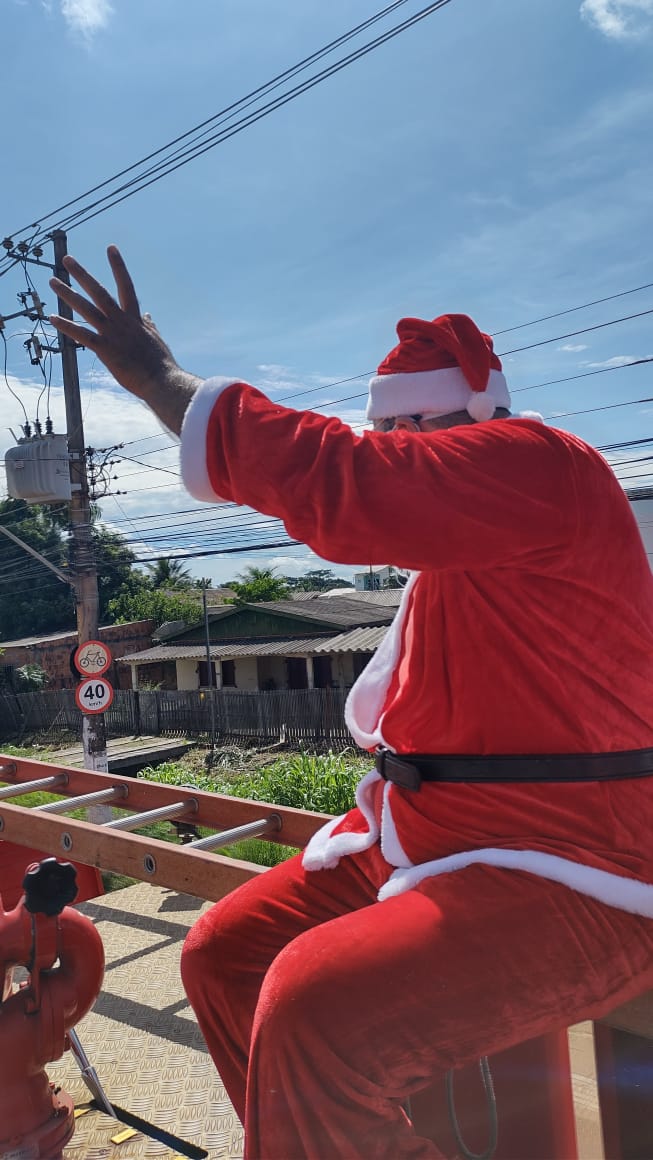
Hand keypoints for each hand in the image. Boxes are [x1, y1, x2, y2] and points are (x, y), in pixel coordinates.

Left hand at [49, 246, 200, 433]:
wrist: (162, 381)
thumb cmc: (161, 364)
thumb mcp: (156, 339)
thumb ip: (149, 325)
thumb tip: (148, 315)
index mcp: (134, 318)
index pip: (126, 285)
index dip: (118, 266)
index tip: (111, 248)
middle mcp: (122, 321)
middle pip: (99, 291)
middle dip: (82, 274)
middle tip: (67, 260)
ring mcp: (112, 334)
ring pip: (86, 309)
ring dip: (68, 294)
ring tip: (52, 281)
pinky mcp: (105, 350)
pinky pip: (82, 335)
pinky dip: (67, 326)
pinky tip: (52, 317)